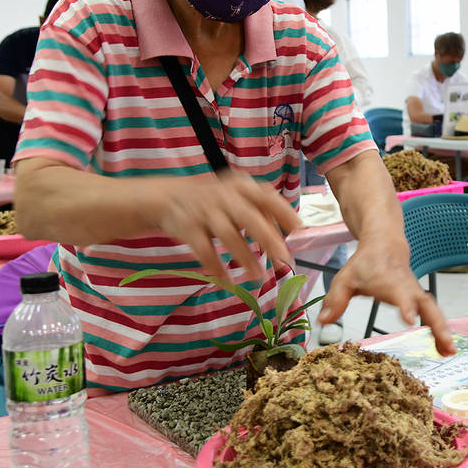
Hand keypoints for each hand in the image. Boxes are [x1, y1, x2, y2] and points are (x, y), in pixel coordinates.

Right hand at [151, 169, 300, 283]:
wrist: (167, 197)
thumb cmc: (213, 200)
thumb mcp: (236, 196)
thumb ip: (259, 212)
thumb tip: (290, 235)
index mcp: (241, 186)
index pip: (266, 197)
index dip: (284, 213)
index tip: (299, 230)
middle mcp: (224, 196)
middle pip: (249, 217)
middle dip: (268, 238)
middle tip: (284, 258)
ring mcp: (205, 211)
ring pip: (228, 235)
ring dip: (245, 256)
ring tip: (258, 276)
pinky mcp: (188, 227)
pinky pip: (204, 249)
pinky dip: (216, 267)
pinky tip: (227, 281)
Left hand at [318, 237, 454, 355]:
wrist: (386, 244)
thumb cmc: (366, 263)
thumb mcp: (345, 278)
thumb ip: (335, 300)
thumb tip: (323, 322)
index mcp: (390, 283)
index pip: (400, 294)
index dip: (405, 306)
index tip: (410, 320)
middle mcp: (408, 289)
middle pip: (427, 306)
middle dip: (437, 325)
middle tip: (446, 346)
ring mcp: (417, 294)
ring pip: (434, 312)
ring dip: (443, 332)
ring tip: (450, 353)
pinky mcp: (419, 300)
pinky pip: (433, 315)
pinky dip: (440, 331)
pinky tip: (444, 349)